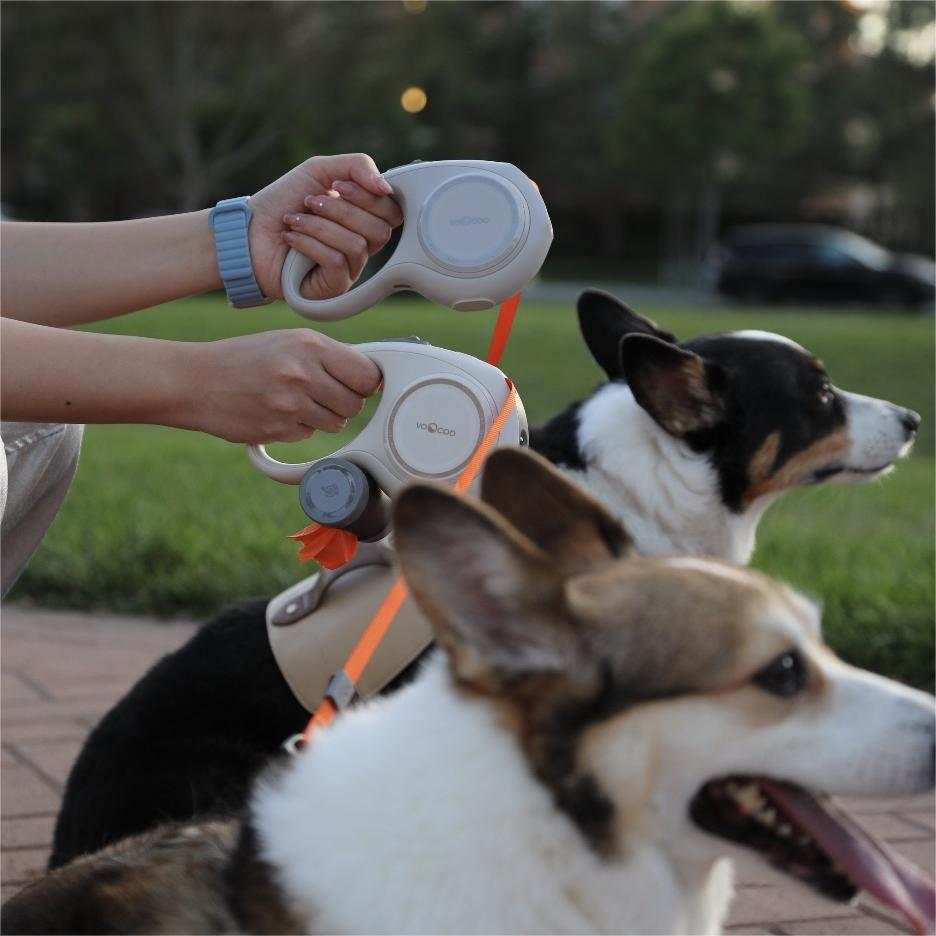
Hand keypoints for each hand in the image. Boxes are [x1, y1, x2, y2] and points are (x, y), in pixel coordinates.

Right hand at [186, 329, 381, 443]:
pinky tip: (278, 412)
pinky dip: (299, 428)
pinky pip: (309, 435)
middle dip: (344, 402)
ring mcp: (290, 404)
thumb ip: (328, 357)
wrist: (196, 380)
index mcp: (309, 345)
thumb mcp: (288, 341)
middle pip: (355, 404)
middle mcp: (302, 373)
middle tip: (322, 394)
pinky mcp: (278, 429)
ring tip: (297, 401)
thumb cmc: (245, 358)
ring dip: (323, 417)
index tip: (359, 385)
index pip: (366, 374)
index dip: (366, 383)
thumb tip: (370, 378)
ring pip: (336, 423)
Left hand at [249, 154, 402, 300]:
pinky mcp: (333, 286)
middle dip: (342, 211)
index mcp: (364, 219)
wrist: (248, 230)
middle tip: (310, 201)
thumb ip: (357, 167)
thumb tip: (386, 187)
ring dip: (320, 226)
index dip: (370, 198)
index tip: (337, 185)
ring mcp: (350, 269)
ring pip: (357, 246)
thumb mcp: (320, 170)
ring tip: (294, 219)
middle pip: (381, 232)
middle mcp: (362, 245)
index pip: (392, 213)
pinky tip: (291, 237)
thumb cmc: (283, 201)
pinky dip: (310, 243)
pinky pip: (336, 262)